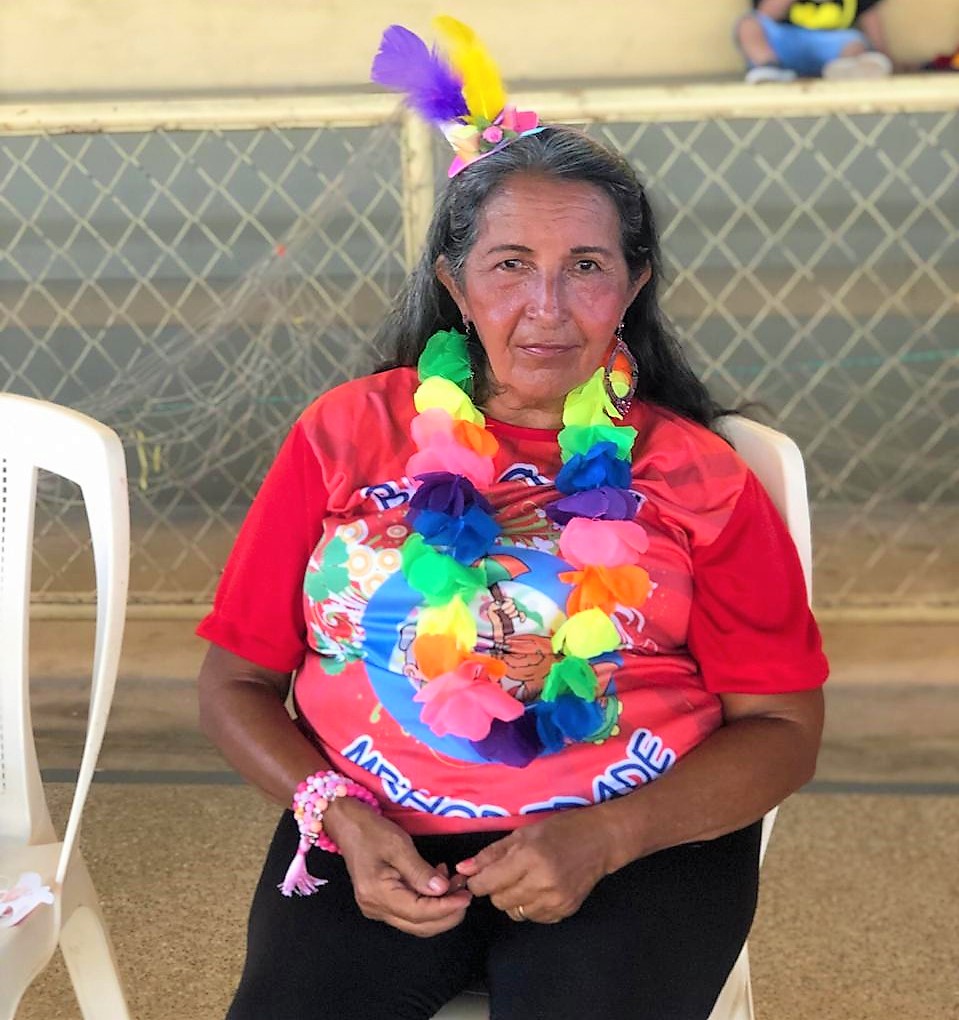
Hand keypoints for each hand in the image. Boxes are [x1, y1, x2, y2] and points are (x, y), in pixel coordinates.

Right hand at [325, 798, 472, 936]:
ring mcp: (377, 908)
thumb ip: (420, 870)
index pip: (419, 913)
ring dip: (440, 909)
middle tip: (465, 894)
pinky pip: (409, 911)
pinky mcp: (381, 903)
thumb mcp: (398, 844)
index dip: (446, 908)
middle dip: (447, 914)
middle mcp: (376, 908)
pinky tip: (437, 882)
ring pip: (416, 922)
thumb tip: (442, 890)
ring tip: (455, 885)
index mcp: (377, 894)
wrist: (346, 824)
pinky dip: (428, 902)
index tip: (466, 896)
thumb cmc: (370, 830)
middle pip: (419, 925)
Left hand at [455, 808, 614, 923]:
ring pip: (515, 912)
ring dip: (513, 898)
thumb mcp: (522, 834)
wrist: (600, 841)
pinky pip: (534, 917)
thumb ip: (491, 854)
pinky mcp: (564, 911)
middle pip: (499, 900)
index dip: (477, 882)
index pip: (488, 883)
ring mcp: (555, 900)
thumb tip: (463, 869)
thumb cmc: (560, 830)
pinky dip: (530, 905)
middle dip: (496, 889)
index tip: (478, 876)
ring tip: (525, 879)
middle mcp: (541, 882)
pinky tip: (540, 888)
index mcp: (528, 857)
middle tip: (507, 872)